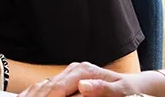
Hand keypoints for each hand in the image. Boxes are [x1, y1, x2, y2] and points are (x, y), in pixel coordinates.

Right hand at [19, 62, 150, 96]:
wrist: (132, 85)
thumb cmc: (128, 90)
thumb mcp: (120, 90)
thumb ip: (102, 89)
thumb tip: (84, 86)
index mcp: (83, 71)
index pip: (58, 87)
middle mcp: (74, 70)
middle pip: (48, 86)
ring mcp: (70, 74)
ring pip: (45, 86)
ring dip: (32, 95)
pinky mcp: (68, 81)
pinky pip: (48, 87)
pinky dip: (36, 93)